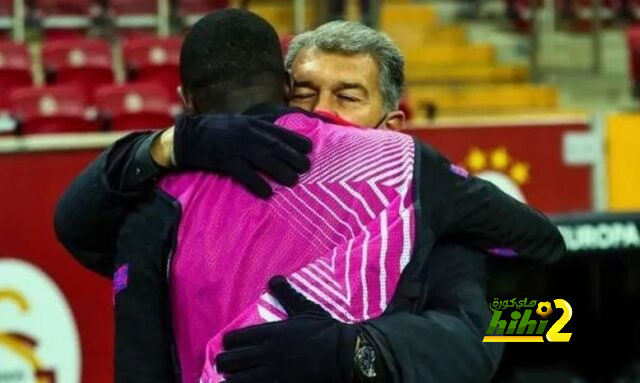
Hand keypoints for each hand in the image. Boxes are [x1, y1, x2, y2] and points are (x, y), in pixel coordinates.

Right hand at [172, 114, 311, 197]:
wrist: (186, 135)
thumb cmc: (215, 129)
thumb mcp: (239, 120)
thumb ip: (258, 123)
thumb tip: (279, 125)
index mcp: (251, 123)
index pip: (277, 131)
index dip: (294, 140)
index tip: (309, 148)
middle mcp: (246, 133)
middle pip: (274, 146)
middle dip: (292, 156)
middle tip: (306, 167)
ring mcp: (235, 147)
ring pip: (262, 159)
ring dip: (280, 170)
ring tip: (293, 181)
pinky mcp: (224, 160)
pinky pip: (243, 174)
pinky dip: (256, 183)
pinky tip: (268, 193)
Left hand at [216, 276, 358, 382]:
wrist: (348, 355)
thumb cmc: (327, 331)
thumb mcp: (305, 309)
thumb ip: (287, 295)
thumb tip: (274, 278)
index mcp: (271, 333)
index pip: (233, 339)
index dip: (229, 343)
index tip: (233, 346)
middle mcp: (267, 354)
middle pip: (228, 361)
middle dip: (226, 363)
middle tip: (231, 365)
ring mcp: (273, 375)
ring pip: (235, 381)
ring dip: (233, 379)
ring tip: (237, 378)